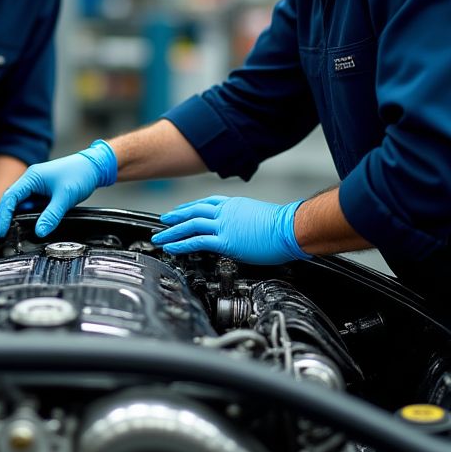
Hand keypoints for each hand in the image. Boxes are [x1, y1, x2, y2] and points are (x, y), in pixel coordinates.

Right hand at [0, 140, 116, 237]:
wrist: (94, 167)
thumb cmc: (80, 174)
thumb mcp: (65, 197)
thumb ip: (51, 216)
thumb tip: (39, 231)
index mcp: (31, 177)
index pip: (10, 198)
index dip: (3, 216)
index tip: (2, 231)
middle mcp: (30, 180)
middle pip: (10, 200)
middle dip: (5, 218)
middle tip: (3, 235)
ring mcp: (36, 186)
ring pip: (20, 203)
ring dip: (15, 216)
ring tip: (11, 232)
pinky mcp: (43, 192)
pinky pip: (30, 204)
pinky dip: (27, 214)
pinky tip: (28, 224)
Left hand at [151, 195, 309, 264]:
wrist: (290, 228)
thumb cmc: (281, 224)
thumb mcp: (257, 214)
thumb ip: (243, 218)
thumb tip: (241, 227)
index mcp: (233, 205)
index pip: (206, 203)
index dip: (190, 207)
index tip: (180, 211)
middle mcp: (225, 212)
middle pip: (193, 211)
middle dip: (176, 217)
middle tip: (163, 221)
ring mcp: (224, 225)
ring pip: (191, 225)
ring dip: (172, 231)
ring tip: (160, 237)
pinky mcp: (226, 241)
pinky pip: (197, 242)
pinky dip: (181, 244)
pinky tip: (172, 247)